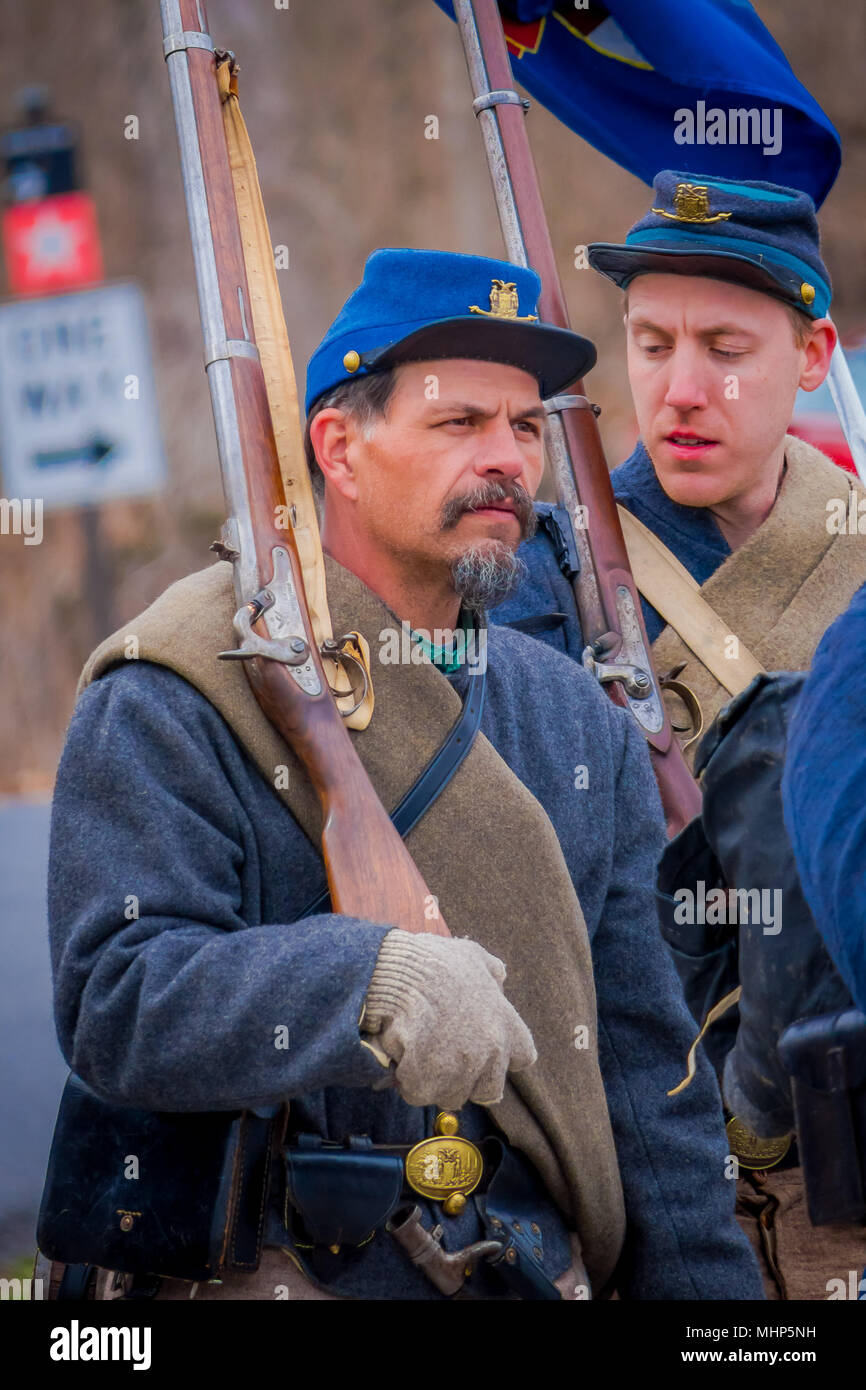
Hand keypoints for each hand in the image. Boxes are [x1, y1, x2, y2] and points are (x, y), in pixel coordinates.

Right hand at [360, 929, 536, 1107]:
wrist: (397, 975)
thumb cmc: (432, 961)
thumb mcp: (471, 954)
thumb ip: (491, 970)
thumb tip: (500, 977)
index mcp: (505, 1024)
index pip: (523, 1057)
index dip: (501, 1056)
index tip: (481, 1048)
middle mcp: (491, 1052)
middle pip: (489, 1090)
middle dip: (468, 1080)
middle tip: (444, 1059)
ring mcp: (462, 1071)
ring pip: (452, 1096)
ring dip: (435, 1082)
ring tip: (417, 1054)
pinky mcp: (429, 1083)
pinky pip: (419, 1094)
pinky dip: (408, 1082)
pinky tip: (401, 1059)